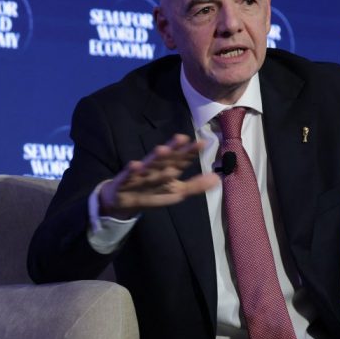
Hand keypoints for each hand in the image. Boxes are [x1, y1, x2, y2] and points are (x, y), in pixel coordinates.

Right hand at [99, 134, 219, 219]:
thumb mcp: (176, 191)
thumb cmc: (152, 191)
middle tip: (182, 139)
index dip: (191, 152)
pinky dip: (132, 170)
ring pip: (149, 166)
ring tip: (163, 150)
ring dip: (155, 158)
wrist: (122, 199)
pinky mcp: (126, 181)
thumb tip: (217, 178)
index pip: (181, 159)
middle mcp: (155, 168)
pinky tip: (135, 164)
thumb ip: (195, 185)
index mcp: (168, 169)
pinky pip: (129, 176)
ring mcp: (140, 173)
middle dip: (174, 150)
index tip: (202, 143)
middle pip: (166, 158)